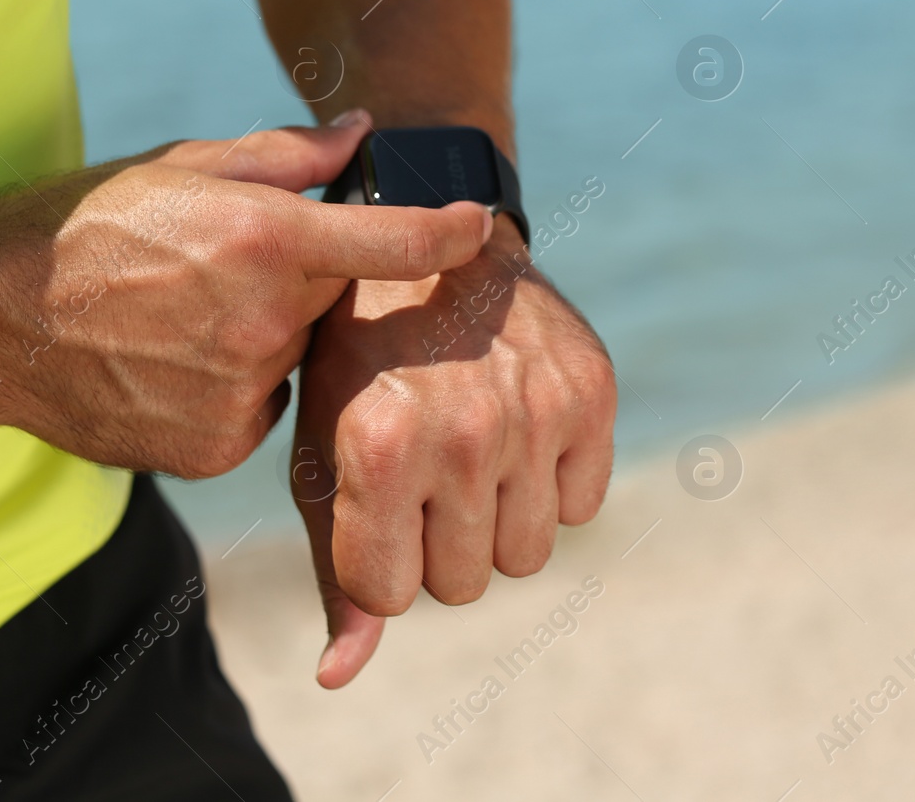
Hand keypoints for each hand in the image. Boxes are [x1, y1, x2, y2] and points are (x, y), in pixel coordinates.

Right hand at [0, 118, 493, 477]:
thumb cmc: (83, 223)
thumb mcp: (180, 163)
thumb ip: (287, 155)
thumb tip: (363, 134)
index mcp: (263, 240)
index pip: (391, 242)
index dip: (445, 232)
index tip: (480, 225)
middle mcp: (263, 323)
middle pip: (334, 304)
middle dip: (303, 284)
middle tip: (228, 266)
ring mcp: (241, 394)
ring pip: (297, 361)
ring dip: (266, 339)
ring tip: (183, 319)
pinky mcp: (218, 448)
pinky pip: (262, 411)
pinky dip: (235, 388)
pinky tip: (172, 364)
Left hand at [291, 218, 615, 687]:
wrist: (432, 239)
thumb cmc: (358, 361)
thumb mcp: (322, 453)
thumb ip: (335, 569)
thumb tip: (337, 676)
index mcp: (379, 448)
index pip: (392, 595)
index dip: (379, 560)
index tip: (375, 505)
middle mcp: (463, 434)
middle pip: (462, 584)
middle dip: (437, 543)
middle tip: (423, 468)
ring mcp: (536, 412)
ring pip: (526, 557)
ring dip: (496, 521)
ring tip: (470, 448)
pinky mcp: (592, 393)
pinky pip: (581, 506)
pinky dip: (552, 483)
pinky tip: (518, 426)